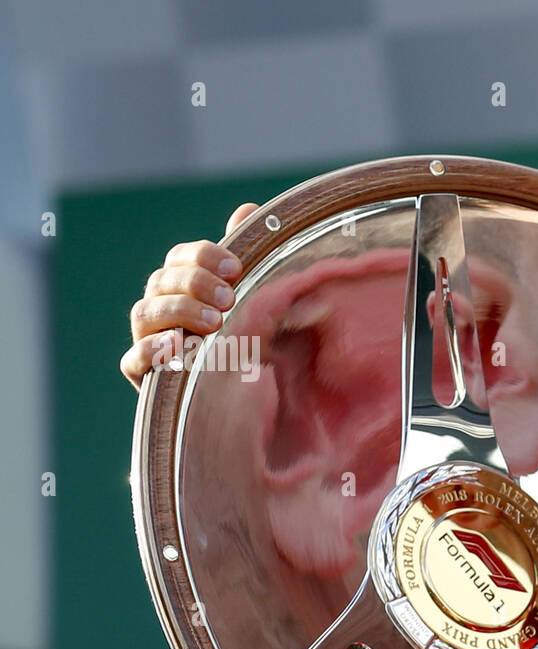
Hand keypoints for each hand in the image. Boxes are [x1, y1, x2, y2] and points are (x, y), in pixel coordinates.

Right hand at [120, 202, 258, 389]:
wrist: (241, 400)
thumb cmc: (244, 343)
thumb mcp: (252, 302)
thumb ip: (245, 260)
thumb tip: (248, 209)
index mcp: (182, 285)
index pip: (181, 258)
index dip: (204, 257)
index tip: (236, 269)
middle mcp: (160, 308)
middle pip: (162, 281)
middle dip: (195, 284)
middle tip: (230, 299)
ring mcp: (147, 340)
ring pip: (145, 313)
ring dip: (178, 312)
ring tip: (213, 322)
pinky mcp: (144, 375)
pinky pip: (134, 359)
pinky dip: (151, 350)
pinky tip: (177, 346)